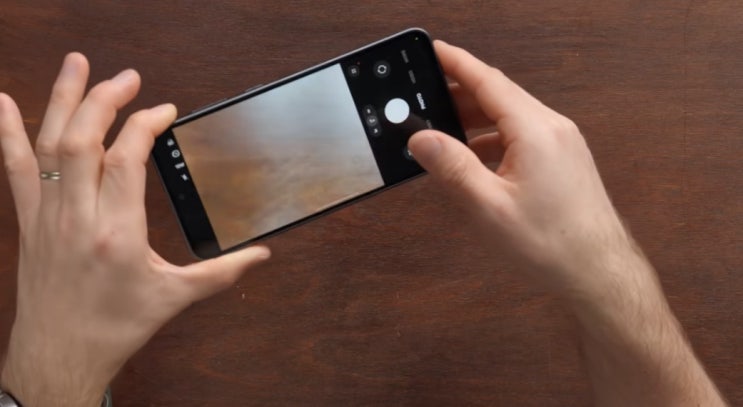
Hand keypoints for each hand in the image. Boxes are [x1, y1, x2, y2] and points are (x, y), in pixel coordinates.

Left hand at [0, 53, 269, 405]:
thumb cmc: (114, 328)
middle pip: (85, 139)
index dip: (146, 125)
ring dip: (63, 100)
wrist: (59, 355)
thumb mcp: (174, 298)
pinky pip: (14, 168)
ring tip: (78, 64)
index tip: (165, 112)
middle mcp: (77, 217)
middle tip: (128, 79)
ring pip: (49, 144)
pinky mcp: (29, 221)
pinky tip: (5, 103)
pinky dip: (7, 133)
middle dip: (106, 99)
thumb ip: (221, 273)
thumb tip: (261, 256)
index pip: (128, 159)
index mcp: (117, 233)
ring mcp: (47, 216)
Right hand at [409, 41, 630, 295]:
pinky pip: (524, 135)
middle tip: (427, 100)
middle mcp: (553, 128)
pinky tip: (477, 159)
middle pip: (500, 95)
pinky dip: (495, 138)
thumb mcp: (488, 207)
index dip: (456, 63)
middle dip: (460, 94)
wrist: (598, 271)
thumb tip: (422, 138)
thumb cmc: (551, 243)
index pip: (488, 81)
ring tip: (445, 132)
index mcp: (536, 131)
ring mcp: (563, 143)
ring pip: (512, 116)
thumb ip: (453, 167)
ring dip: (477, 118)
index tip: (433, 50)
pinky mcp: (565, 160)